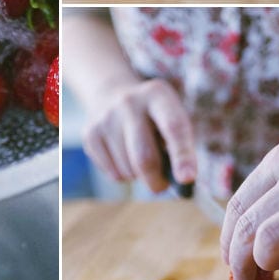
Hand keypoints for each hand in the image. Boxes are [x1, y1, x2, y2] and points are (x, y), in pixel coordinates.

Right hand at [83, 77, 195, 192]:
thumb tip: (181, 180)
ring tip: (141, 158)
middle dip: (156, 180)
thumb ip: (179, 144)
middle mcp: (130, 102)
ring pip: (128, 170)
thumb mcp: (172, 115)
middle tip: (162, 186)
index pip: (174, 127)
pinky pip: (113, 174)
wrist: (114, 93)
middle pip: (144, 157)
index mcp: (158, 94)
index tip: (187, 179)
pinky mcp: (90, 134)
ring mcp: (107, 118)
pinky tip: (124, 156)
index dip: (182, 155)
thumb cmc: (155, 115)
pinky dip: (124, 176)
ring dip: (139, 176)